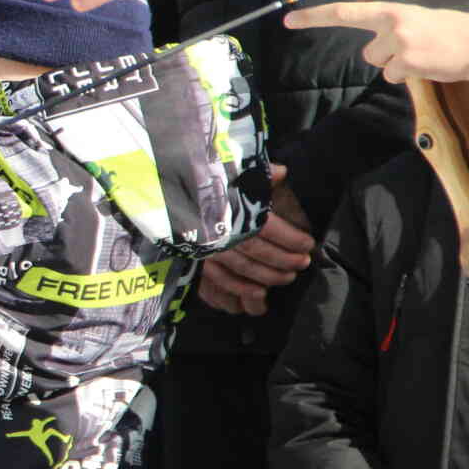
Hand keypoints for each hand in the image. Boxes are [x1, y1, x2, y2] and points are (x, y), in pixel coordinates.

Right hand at [197, 163, 313, 315]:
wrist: (160, 189)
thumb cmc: (203, 183)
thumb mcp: (230, 172)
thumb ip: (256, 174)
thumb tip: (283, 172)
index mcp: (227, 209)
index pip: (265, 227)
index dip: (290, 238)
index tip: (308, 243)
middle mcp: (214, 232)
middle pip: (254, 252)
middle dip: (282, 261)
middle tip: (302, 264)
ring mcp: (201, 251)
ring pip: (238, 271)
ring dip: (266, 278)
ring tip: (287, 278)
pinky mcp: (191, 264)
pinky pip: (215, 285)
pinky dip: (238, 293)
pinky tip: (257, 296)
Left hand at [284, 2, 468, 86]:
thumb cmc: (458, 24)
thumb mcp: (425, 9)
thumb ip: (397, 16)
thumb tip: (375, 28)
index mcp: (395, 4)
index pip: (345, 10)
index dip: (314, 16)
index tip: (288, 19)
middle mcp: (393, 22)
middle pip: (368, 50)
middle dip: (383, 52)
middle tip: (405, 46)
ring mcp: (401, 44)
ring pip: (382, 64)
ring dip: (398, 63)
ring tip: (427, 52)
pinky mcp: (410, 64)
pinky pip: (395, 76)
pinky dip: (410, 74)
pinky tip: (432, 63)